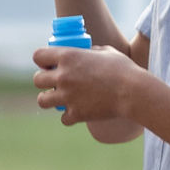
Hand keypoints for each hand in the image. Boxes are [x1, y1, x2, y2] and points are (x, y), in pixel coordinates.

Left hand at [33, 41, 148, 126]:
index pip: (38, 56)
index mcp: (68, 56)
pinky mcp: (76, 113)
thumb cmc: (123, 69)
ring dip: (49, 100)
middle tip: (53, 83)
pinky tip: (77, 113)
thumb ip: (92, 52)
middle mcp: (63, 76)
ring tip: (59, 100)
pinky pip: (63, 118)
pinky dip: (69, 117)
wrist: (133, 92)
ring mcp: (67, 96)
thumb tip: (89, 52)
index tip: (47, 64)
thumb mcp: (106, 52)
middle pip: (37, 80)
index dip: (41, 60)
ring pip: (42, 101)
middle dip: (44, 81)